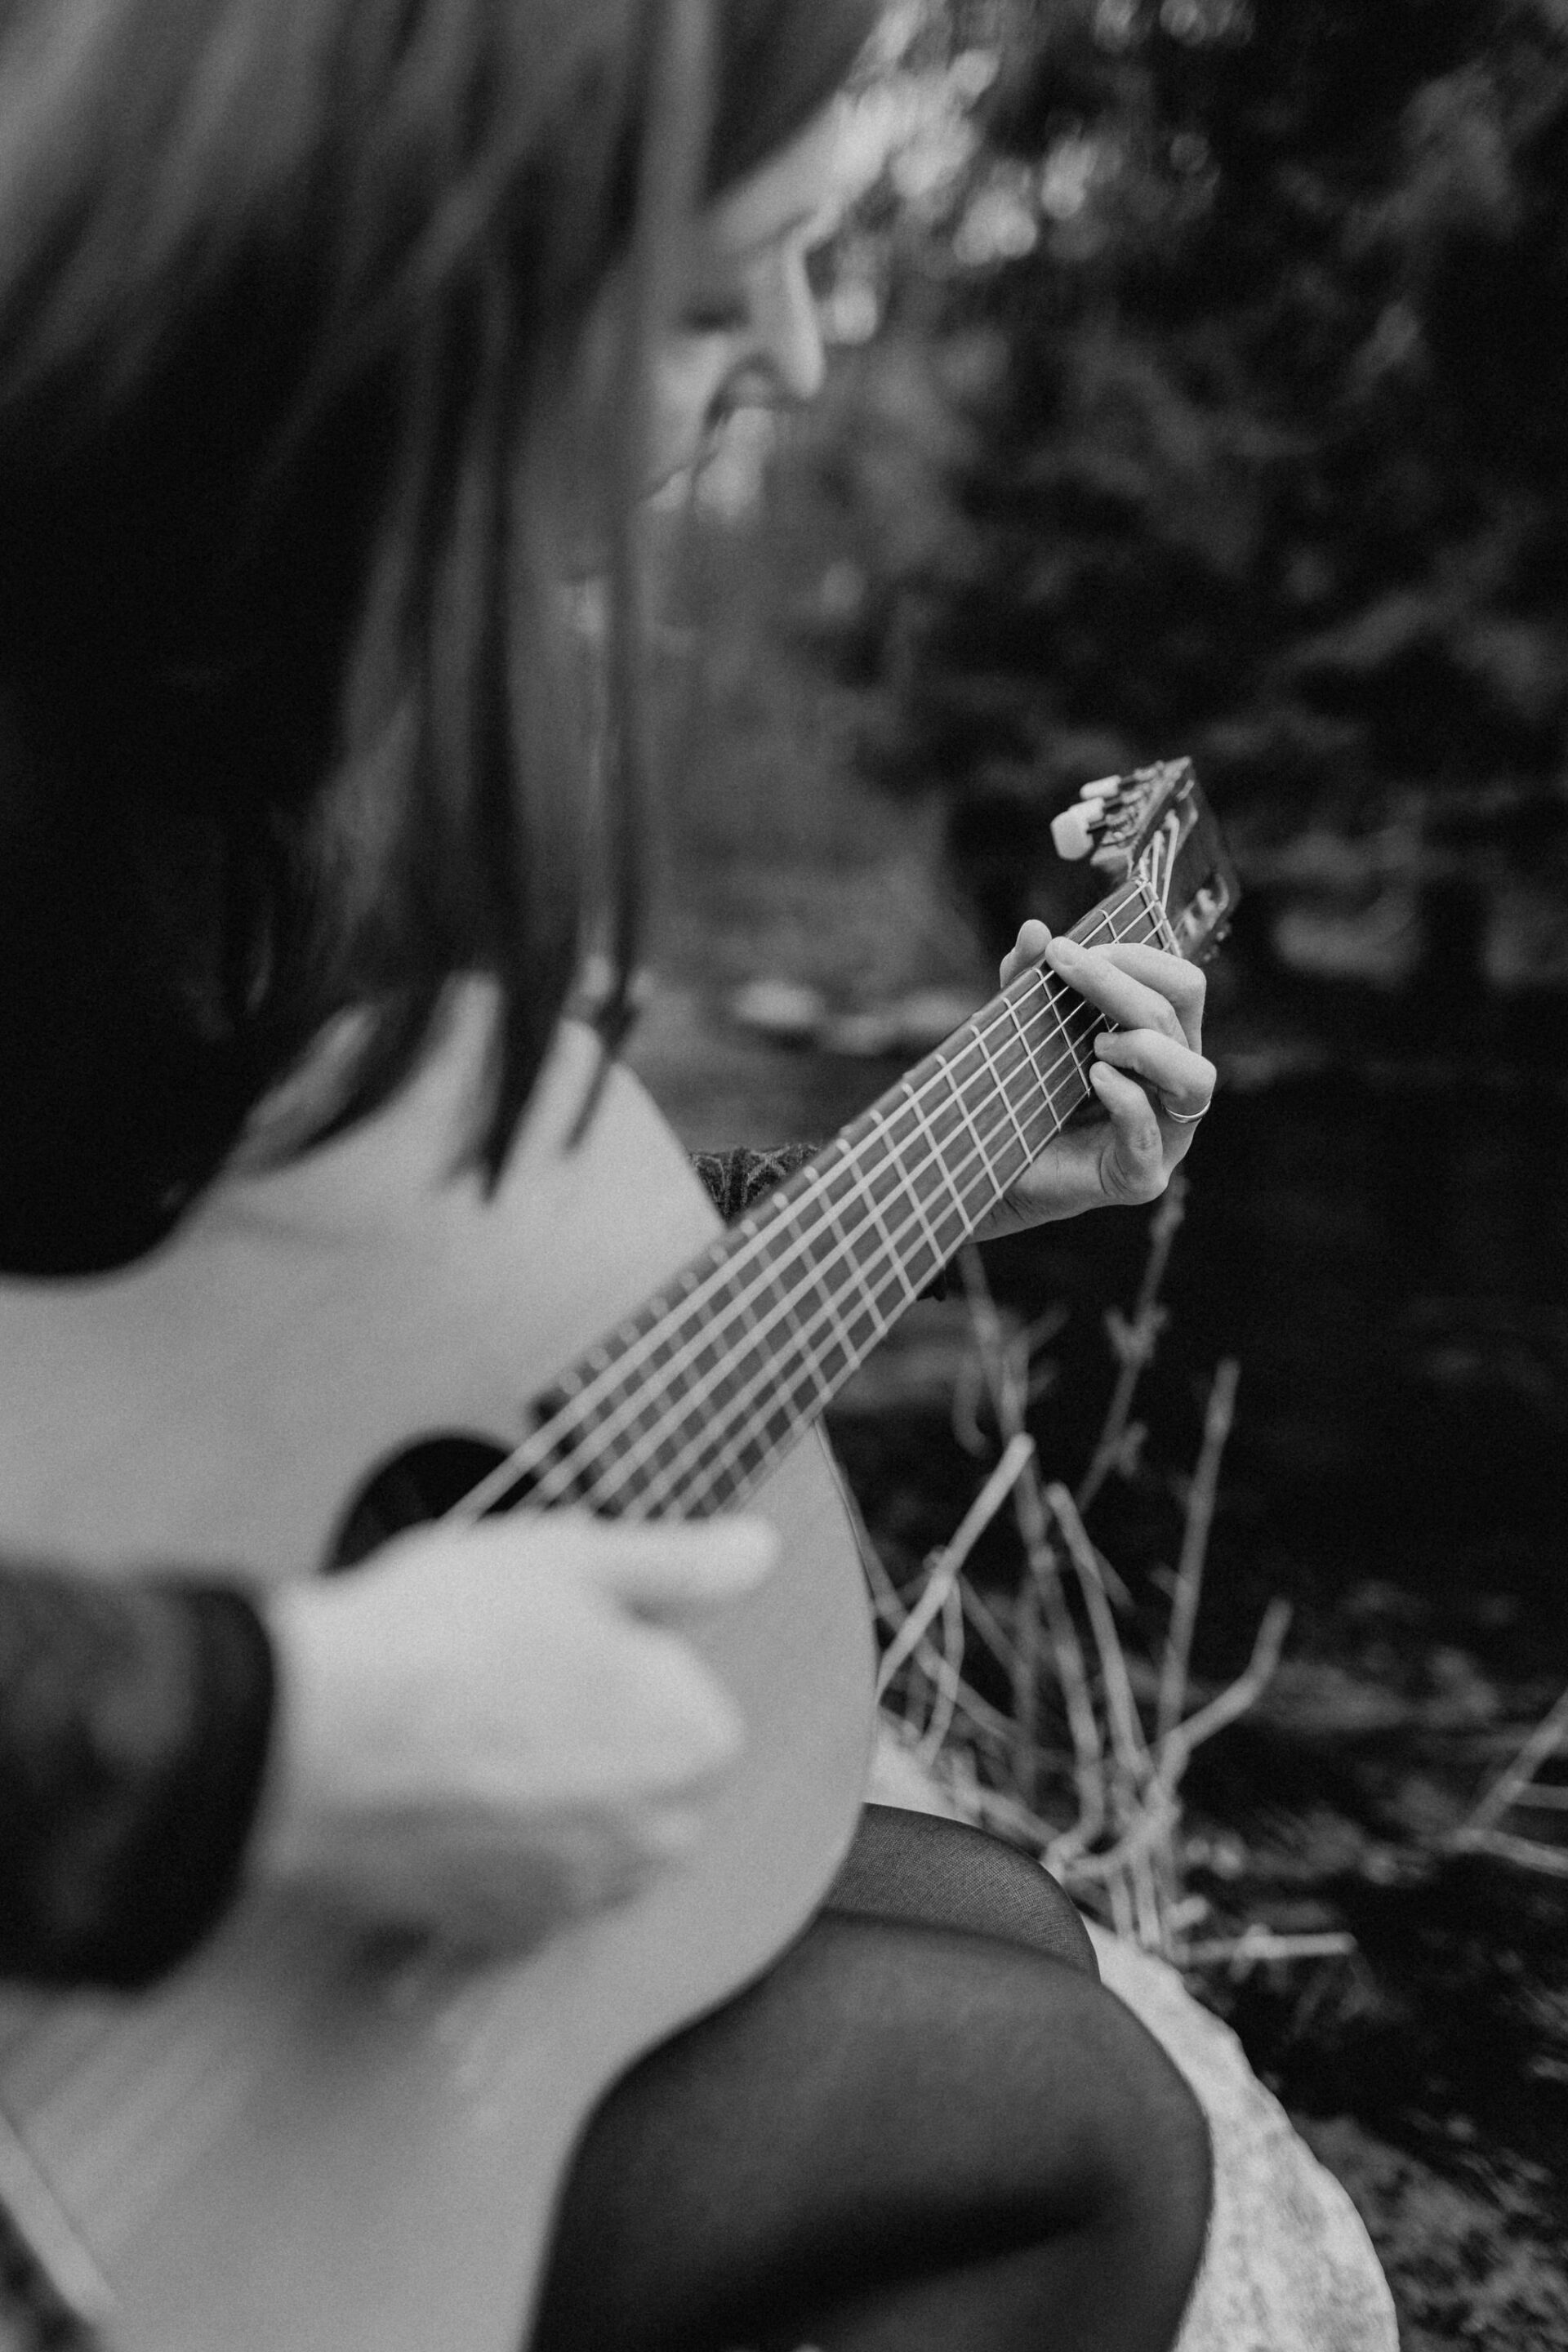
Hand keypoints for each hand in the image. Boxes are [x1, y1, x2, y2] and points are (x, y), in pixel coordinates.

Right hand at [256, 1512, 773, 1951]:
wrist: (310, 1739)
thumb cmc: (445, 1636)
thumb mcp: (576, 1558)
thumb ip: (683, 1563)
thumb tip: (758, 1551)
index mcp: (696, 1743)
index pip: (685, 1689)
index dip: (614, 1648)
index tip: (547, 1629)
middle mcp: (657, 1839)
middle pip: (642, 1763)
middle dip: (588, 1722)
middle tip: (498, 1669)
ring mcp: (577, 1897)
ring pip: (584, 1822)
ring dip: (542, 1782)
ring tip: (461, 1723)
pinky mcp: (498, 1932)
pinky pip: (521, 1876)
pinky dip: (491, 1838)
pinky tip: (439, 1785)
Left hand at [970, 918, 1214, 1236]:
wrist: (988, 1168)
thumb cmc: (1020, 1095)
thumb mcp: (1022, 1027)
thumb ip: (1028, 981)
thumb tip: (1034, 929)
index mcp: (1161, 1044)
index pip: (1183, 985)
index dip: (1138, 957)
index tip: (1072, 949)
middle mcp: (1173, 1086)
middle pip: (1180, 1017)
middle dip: (1121, 984)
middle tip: (1068, 967)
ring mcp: (1165, 1135)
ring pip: (1196, 1078)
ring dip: (1147, 1046)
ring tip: (1096, 1045)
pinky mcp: (1140, 1178)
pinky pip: (1151, 1136)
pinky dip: (1128, 1100)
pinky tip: (1096, 1079)